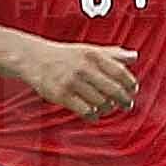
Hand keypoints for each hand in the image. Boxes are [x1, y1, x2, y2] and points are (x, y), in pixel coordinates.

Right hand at [21, 39, 141, 120]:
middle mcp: (83, 68)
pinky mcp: (61, 95)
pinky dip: (93, 115)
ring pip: (101, 102)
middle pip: (114, 90)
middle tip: (127, 105)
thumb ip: (111, 54)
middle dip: (124, 100)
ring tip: (107, 108)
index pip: (120, 72)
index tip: (132, 90)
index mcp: (93, 55)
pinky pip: (85, 111)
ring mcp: (72, 82)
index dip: (130, 84)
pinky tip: (93, 114)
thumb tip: (134, 56)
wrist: (32, 58)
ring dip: (108, 108)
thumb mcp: (88, 50)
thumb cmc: (63, 55)